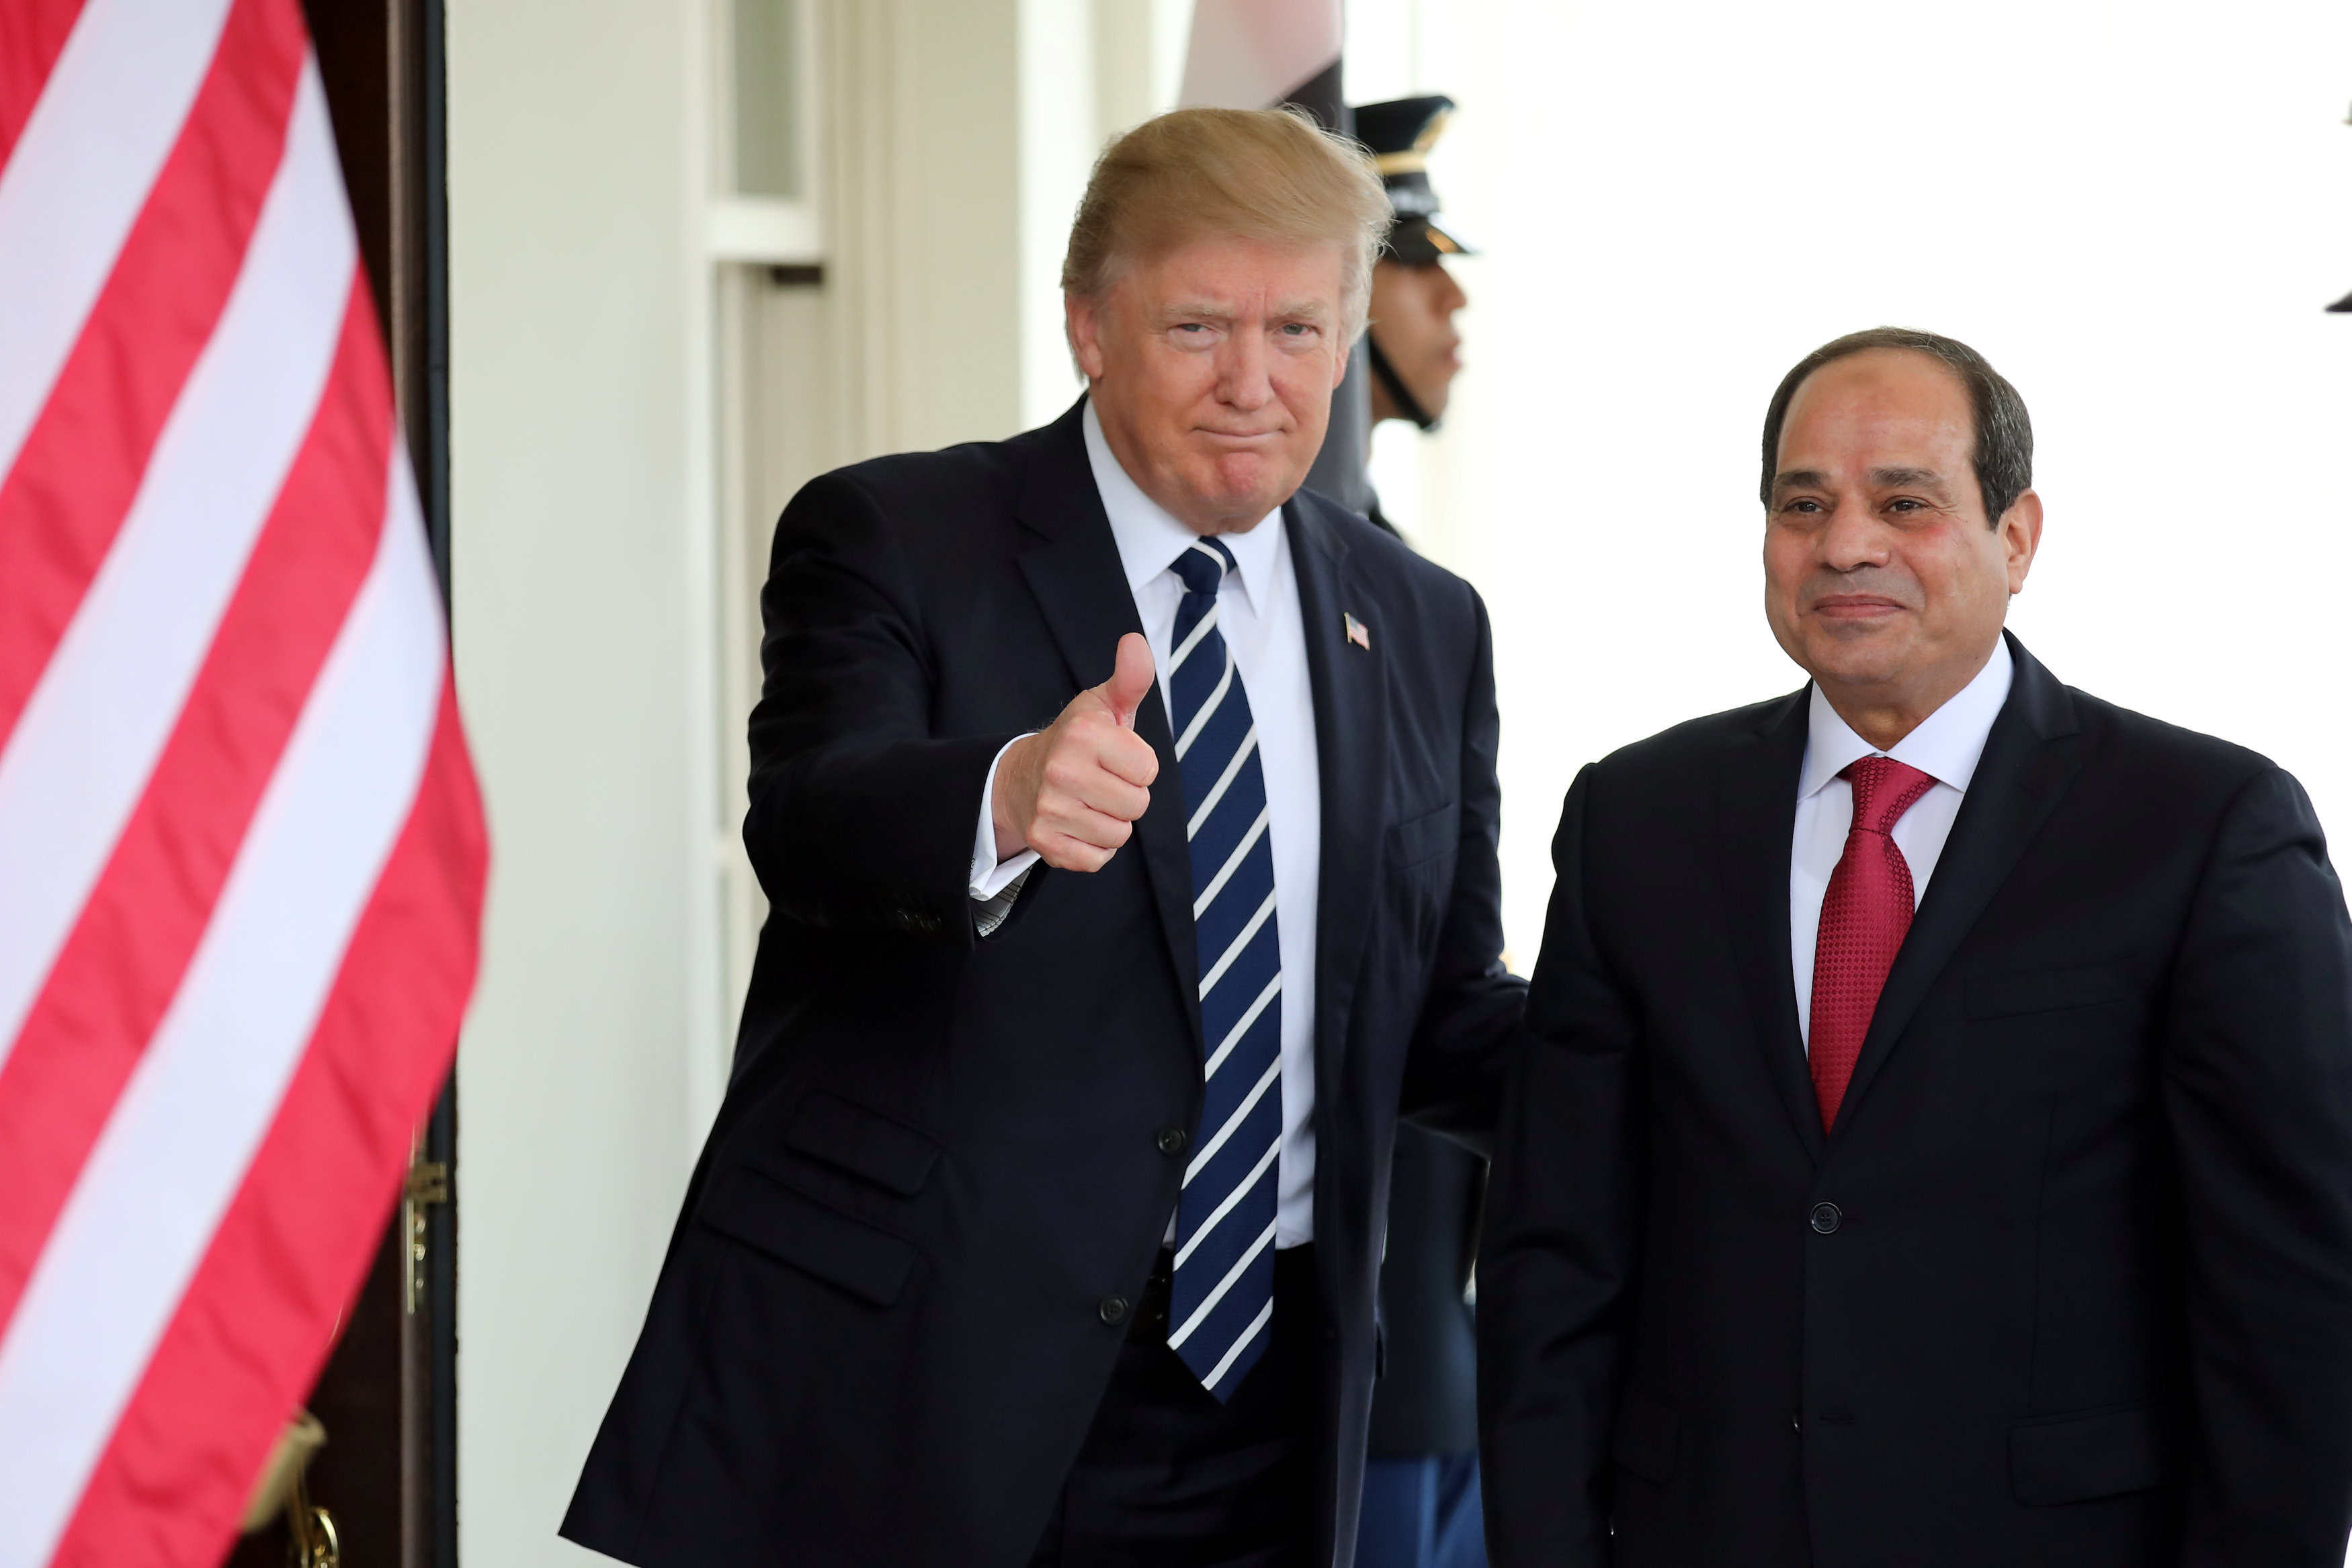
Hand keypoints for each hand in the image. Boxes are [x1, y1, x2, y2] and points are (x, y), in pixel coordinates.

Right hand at [992, 633, 1159, 870]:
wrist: (1021, 778)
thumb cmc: (1077, 741)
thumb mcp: (1104, 705)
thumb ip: (1131, 678)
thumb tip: (1135, 642)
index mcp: (1083, 733)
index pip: (1149, 769)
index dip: (1138, 765)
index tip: (1115, 756)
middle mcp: (1062, 769)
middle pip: (1137, 805)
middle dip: (1128, 796)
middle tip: (1102, 781)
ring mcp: (1049, 809)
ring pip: (1119, 834)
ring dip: (1111, 822)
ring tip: (1089, 801)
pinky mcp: (1043, 842)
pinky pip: (1097, 859)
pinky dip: (1094, 847)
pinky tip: (1078, 823)